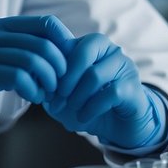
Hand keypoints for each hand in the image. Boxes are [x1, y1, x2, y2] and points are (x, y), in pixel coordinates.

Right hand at [0, 15, 72, 158]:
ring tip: (46, 95)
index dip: (65, 46)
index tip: (68, 71)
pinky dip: (31, 88)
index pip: (45, 24)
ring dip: (48, 79)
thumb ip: (9, 56)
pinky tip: (31, 98)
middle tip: (61, 88)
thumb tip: (49, 62)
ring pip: (32, 56)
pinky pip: (14, 74)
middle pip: (44, 40)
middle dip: (61, 67)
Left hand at [43, 33, 166, 151]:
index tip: (46, 88)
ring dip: (77, 97)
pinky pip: (109, 93)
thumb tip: (34, 76)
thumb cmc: (88, 104)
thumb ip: (51, 82)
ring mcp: (125, 66)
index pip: (71, 41)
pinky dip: (91, 108)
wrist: (117, 126)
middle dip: (66, 78)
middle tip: (57, 99)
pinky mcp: (133, 87)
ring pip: (95, 75)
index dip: (54, 64)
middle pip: (85, 51)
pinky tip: (83, 117)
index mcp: (92, 44)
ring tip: (70, 111)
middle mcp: (111, 49)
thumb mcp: (65, 93)